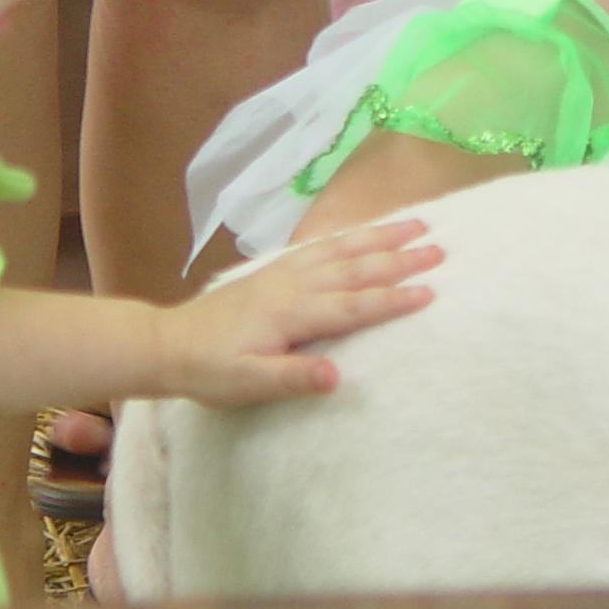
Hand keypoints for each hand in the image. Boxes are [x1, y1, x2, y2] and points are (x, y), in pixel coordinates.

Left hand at [157, 219, 439, 406]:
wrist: (169, 343)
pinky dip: (348, 236)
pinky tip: (363, 232)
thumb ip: (293, 378)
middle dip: (398, 259)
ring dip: (379, 238)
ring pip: (341, 249)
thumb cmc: (211, 369)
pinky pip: (321, 246)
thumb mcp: (248, 383)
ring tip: (415, 225)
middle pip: (355, 268)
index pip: (353, 306)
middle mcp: (293, 285)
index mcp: (292, 313)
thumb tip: (335, 375)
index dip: (392, 299)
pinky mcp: (275, 270)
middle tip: (439, 249)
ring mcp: (284, 273)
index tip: (430, 291)